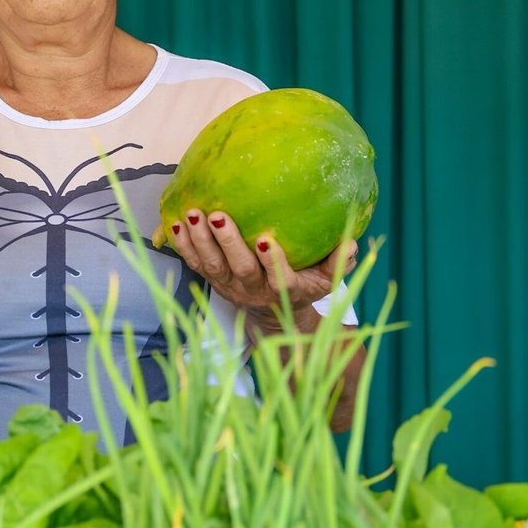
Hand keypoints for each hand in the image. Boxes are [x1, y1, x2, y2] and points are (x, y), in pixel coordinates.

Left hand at [165, 209, 355, 321]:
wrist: (272, 314)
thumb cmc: (303, 286)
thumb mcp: (326, 280)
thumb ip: (339, 262)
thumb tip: (352, 243)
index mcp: (284, 290)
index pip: (280, 279)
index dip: (273, 263)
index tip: (267, 240)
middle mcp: (253, 289)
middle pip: (239, 268)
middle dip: (227, 242)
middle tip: (218, 216)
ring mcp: (229, 285)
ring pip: (211, 265)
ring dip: (199, 240)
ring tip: (192, 214)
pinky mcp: (212, 279)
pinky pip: (194, 262)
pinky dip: (183, 244)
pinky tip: (175, 222)